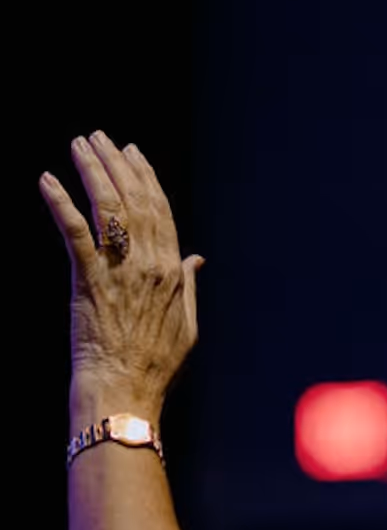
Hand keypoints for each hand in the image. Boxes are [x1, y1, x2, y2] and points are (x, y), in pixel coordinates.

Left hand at [40, 132, 202, 418]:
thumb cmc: (155, 366)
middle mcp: (150, 265)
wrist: (125, 392)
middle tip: (100, 138)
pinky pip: (74, 234)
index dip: (146, 177)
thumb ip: (189, 286)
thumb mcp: (186, 325)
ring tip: (79, 145)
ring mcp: (120, 272)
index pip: (161, 212)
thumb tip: (196, 258)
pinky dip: (60, 204)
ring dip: (92, 172)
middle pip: (135, 201)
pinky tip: (46, 180)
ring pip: (109, 208)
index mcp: (172, 272)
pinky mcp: (88, 282)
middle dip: (117, 164)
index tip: (132, 153)